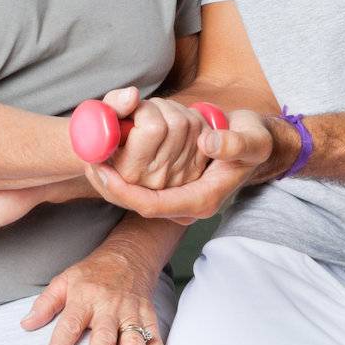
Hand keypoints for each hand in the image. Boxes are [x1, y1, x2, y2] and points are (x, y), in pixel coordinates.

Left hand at [20, 243, 166, 344]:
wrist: (129, 255)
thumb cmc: (92, 273)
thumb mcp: (64, 280)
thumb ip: (45, 304)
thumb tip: (26, 324)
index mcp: (85, 297)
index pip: (69, 323)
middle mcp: (110, 306)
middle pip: (105, 333)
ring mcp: (131, 312)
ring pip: (134, 338)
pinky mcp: (148, 316)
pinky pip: (156, 339)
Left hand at [86, 108, 274, 223]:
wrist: (258, 142)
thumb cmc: (255, 140)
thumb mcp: (251, 139)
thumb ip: (232, 144)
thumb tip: (207, 143)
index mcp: (202, 199)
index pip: (153, 205)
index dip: (124, 190)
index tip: (101, 169)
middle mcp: (186, 203)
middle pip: (137, 204)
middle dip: (109, 185)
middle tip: (86, 161)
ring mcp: (178, 195)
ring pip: (135, 196)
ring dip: (110, 178)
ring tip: (88, 154)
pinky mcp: (172, 184)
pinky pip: (140, 185)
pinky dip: (121, 171)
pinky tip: (106, 153)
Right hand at [102, 86, 213, 189]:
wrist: (115, 165)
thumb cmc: (104, 139)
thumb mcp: (95, 123)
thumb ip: (113, 106)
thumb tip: (133, 95)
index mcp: (131, 171)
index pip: (154, 128)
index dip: (144, 109)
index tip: (132, 111)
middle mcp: (158, 177)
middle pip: (176, 124)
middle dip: (160, 106)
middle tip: (144, 111)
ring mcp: (180, 174)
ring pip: (191, 124)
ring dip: (174, 109)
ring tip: (155, 116)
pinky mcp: (195, 168)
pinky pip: (203, 130)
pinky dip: (190, 117)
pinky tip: (172, 123)